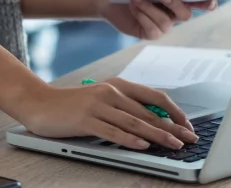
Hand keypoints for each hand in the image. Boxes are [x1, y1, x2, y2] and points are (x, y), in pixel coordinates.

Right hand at [15, 78, 198, 149]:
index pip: (155, 96)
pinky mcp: (85, 120)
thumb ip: (125, 106)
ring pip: (134, 122)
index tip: (188, 124)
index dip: (174, 111)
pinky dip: (129, 139)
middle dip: (172, 127)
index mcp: (118, 85)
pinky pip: (112, 131)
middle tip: (190, 138)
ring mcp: (97, 105)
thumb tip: (155, 122)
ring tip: (174, 145)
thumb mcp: (102, 100)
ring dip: (157, 135)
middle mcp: (110, 92)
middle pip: (148, 112)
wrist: (40, 103)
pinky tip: (142, 145)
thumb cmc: (73, 105)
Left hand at [98, 0, 216, 40]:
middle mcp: (175, 14)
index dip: (206, 3)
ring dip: (148, 6)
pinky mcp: (150, 33)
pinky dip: (141, 15)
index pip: (198, 2)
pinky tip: (132, 5)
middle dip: (175, 3)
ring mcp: (164, 26)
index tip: (211, 1)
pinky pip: (152, 29)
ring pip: (165, 21)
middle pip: (185, 14)